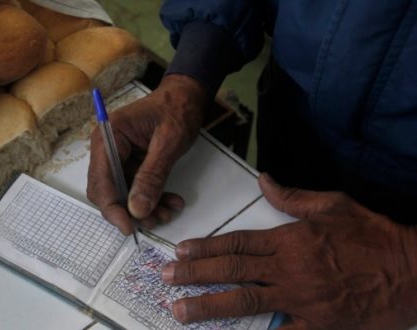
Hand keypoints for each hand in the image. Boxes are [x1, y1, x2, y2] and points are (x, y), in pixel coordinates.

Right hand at [87, 74, 207, 233]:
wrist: (186, 97)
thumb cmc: (176, 109)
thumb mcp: (168, 143)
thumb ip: (152, 176)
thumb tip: (137, 210)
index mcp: (109, 136)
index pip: (101, 180)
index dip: (112, 207)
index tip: (129, 227)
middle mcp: (107, 149)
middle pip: (107, 192)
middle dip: (130, 211)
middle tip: (155, 220)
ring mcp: (118, 158)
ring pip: (122, 196)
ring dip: (145, 209)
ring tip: (170, 209)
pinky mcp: (129, 165)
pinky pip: (135, 191)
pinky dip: (152, 200)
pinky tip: (170, 202)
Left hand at [162, 173, 416, 328]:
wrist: (411, 270)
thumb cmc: (372, 234)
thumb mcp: (333, 205)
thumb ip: (292, 196)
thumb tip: (263, 180)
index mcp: (289, 239)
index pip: (236, 243)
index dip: (205, 248)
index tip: (180, 251)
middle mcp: (288, 269)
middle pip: (231, 272)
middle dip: (194, 275)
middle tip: (166, 278)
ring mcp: (300, 299)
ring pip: (245, 302)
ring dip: (208, 306)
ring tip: (179, 310)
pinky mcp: (316, 324)